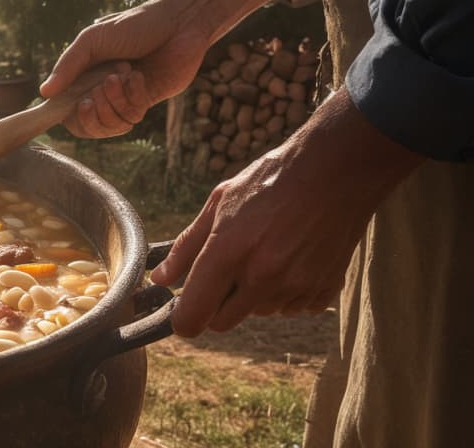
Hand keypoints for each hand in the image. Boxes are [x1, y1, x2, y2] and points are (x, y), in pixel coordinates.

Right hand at [39, 0, 209, 137]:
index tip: (76, 105)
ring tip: (121, 76)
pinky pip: (132, 116)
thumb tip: (44, 93)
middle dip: (92, 113)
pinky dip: (133, 97)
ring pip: (110, 124)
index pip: (65, 108)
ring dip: (113, 102)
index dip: (66, 114)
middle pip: (86, 124)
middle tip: (97, 93)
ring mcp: (123, 97)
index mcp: (82, 75)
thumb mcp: (93, 39)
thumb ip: (68, 65)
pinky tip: (139, 77)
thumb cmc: (134, 25)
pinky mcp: (145, 101)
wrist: (180, 23)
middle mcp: (100, 89)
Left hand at [150, 89, 422, 335]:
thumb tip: (159, 279)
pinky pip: (291, 308)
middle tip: (224, 272)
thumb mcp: (217, 204)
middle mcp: (262, 276)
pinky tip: (289, 259)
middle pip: (222, 323)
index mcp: (229, 252)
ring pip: (258, 313)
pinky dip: (285, 293)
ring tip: (263, 254)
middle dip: (215, 305)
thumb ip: (185, 247)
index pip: (194, 316)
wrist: (335, 172)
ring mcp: (296, 286)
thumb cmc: (269, 182)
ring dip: (252, 296)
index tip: (183, 308)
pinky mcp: (323, 290)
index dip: (183, 318)